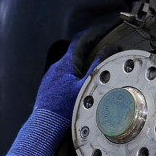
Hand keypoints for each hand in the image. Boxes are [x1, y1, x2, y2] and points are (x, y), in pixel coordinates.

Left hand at [3, 24, 118, 155]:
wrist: (44, 126)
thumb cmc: (65, 108)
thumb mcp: (87, 85)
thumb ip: (99, 66)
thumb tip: (110, 48)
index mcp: (66, 63)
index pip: (81, 39)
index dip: (95, 32)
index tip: (106, 30)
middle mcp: (56, 67)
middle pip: (76, 52)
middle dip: (92, 49)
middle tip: (106, 49)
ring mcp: (51, 78)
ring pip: (70, 66)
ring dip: (83, 65)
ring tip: (96, 71)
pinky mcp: (48, 88)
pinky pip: (64, 78)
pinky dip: (75, 77)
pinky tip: (82, 87)